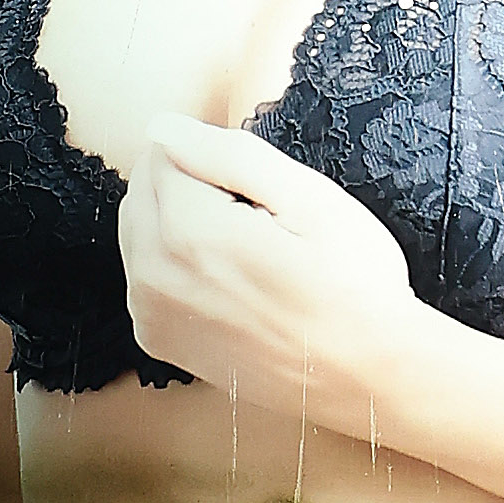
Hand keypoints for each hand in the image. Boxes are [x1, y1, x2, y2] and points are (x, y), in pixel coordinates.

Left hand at [119, 118, 419, 421]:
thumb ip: (228, 155)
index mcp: (188, 230)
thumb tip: (162, 126)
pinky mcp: (156, 338)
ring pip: (138, 230)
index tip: (260, 188)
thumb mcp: (310, 199)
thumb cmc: (353, 283)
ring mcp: (149, 312)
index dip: (213, 156)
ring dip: (177, 223)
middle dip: (187, 185)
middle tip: (257, 216)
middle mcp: (152, 274)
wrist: (366, 376)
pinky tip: (227, 280)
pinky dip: (174, 264)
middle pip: (143, 189)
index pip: (163, 151)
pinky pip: (144, 274)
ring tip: (245, 247)